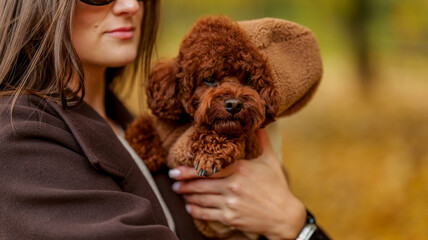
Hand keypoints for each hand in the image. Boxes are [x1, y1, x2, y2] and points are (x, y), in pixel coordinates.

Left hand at [168, 129, 306, 239]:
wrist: (285, 216)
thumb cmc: (277, 187)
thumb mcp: (271, 161)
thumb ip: (263, 142)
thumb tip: (260, 124)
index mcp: (240, 169)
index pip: (208, 169)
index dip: (188, 170)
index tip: (176, 169)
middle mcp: (233, 186)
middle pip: (200, 184)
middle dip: (183, 184)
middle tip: (172, 182)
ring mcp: (230, 203)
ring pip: (201, 199)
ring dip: (187, 196)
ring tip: (179, 193)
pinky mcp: (230, 217)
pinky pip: (207, 214)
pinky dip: (196, 211)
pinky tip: (189, 208)